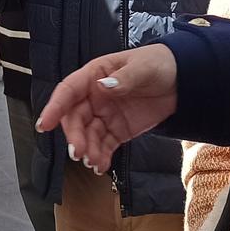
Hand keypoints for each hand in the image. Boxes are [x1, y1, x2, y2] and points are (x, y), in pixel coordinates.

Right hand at [36, 43, 178, 172]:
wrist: (183, 81)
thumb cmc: (159, 64)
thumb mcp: (143, 68)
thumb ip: (124, 79)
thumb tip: (103, 87)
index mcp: (95, 75)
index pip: (69, 91)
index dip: (55, 107)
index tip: (45, 124)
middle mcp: (95, 96)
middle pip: (75, 118)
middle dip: (75, 136)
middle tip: (79, 153)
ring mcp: (105, 114)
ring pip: (87, 135)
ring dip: (87, 149)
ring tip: (93, 162)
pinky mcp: (117, 130)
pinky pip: (103, 144)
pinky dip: (100, 156)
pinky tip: (101, 165)